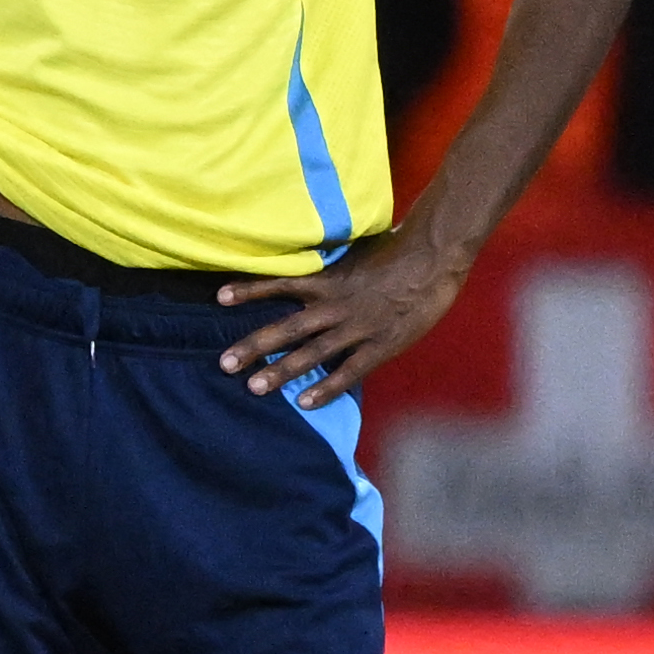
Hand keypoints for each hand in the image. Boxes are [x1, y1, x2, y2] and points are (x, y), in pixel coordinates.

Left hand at [215, 230, 469, 408]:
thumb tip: (301, 256)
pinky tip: (305, 403)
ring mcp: (357, 328)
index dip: (250, 290)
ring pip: (312, 353)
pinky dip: (327, 387)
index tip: (220, 297)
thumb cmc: (394, 251)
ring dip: (281, 371)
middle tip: (224, 363)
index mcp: (327, 281)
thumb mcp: (352, 251)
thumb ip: (326, 263)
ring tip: (253, 386)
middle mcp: (335, 306)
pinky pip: (349, 371)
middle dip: (255, 346)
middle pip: (288, 329)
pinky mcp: (380, 345)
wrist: (434, 259)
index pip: (280, 284)